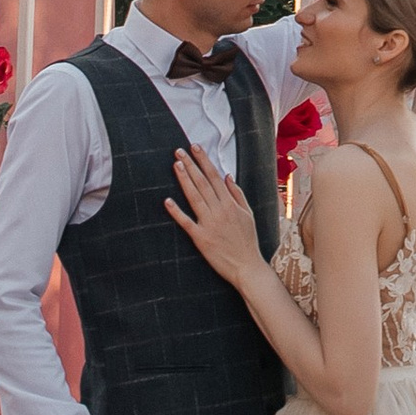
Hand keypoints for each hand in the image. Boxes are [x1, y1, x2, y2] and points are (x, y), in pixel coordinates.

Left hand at [163, 148, 266, 285]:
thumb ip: (237, 194)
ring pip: (194, 197)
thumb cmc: (248, 241)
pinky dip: (176, 211)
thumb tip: (227, 176)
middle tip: (179, 150)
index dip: (204, 161)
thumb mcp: (248, 214)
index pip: (215, 176)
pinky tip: (167, 201)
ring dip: (184, 180)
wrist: (247, 266)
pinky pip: (186, 222)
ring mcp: (209, 224)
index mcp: (230, 204)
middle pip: (202, 183)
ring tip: (175, 165)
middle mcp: (219, 210)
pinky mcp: (201, 238)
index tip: (195, 147)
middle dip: (190, 165)